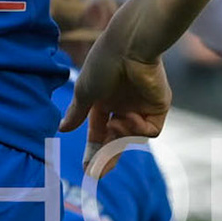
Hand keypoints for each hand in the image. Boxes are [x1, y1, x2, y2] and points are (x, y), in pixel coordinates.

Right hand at [59, 35, 170, 170]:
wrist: (130, 46)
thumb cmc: (103, 64)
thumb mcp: (85, 92)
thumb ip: (76, 113)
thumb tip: (62, 128)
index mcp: (104, 99)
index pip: (99, 130)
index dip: (93, 149)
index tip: (87, 167)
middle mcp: (123, 103)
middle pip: (116, 139)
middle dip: (107, 156)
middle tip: (96, 175)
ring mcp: (142, 105)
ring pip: (132, 137)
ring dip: (120, 137)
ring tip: (113, 126)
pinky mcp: (159, 106)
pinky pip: (150, 130)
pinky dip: (137, 129)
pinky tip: (128, 116)